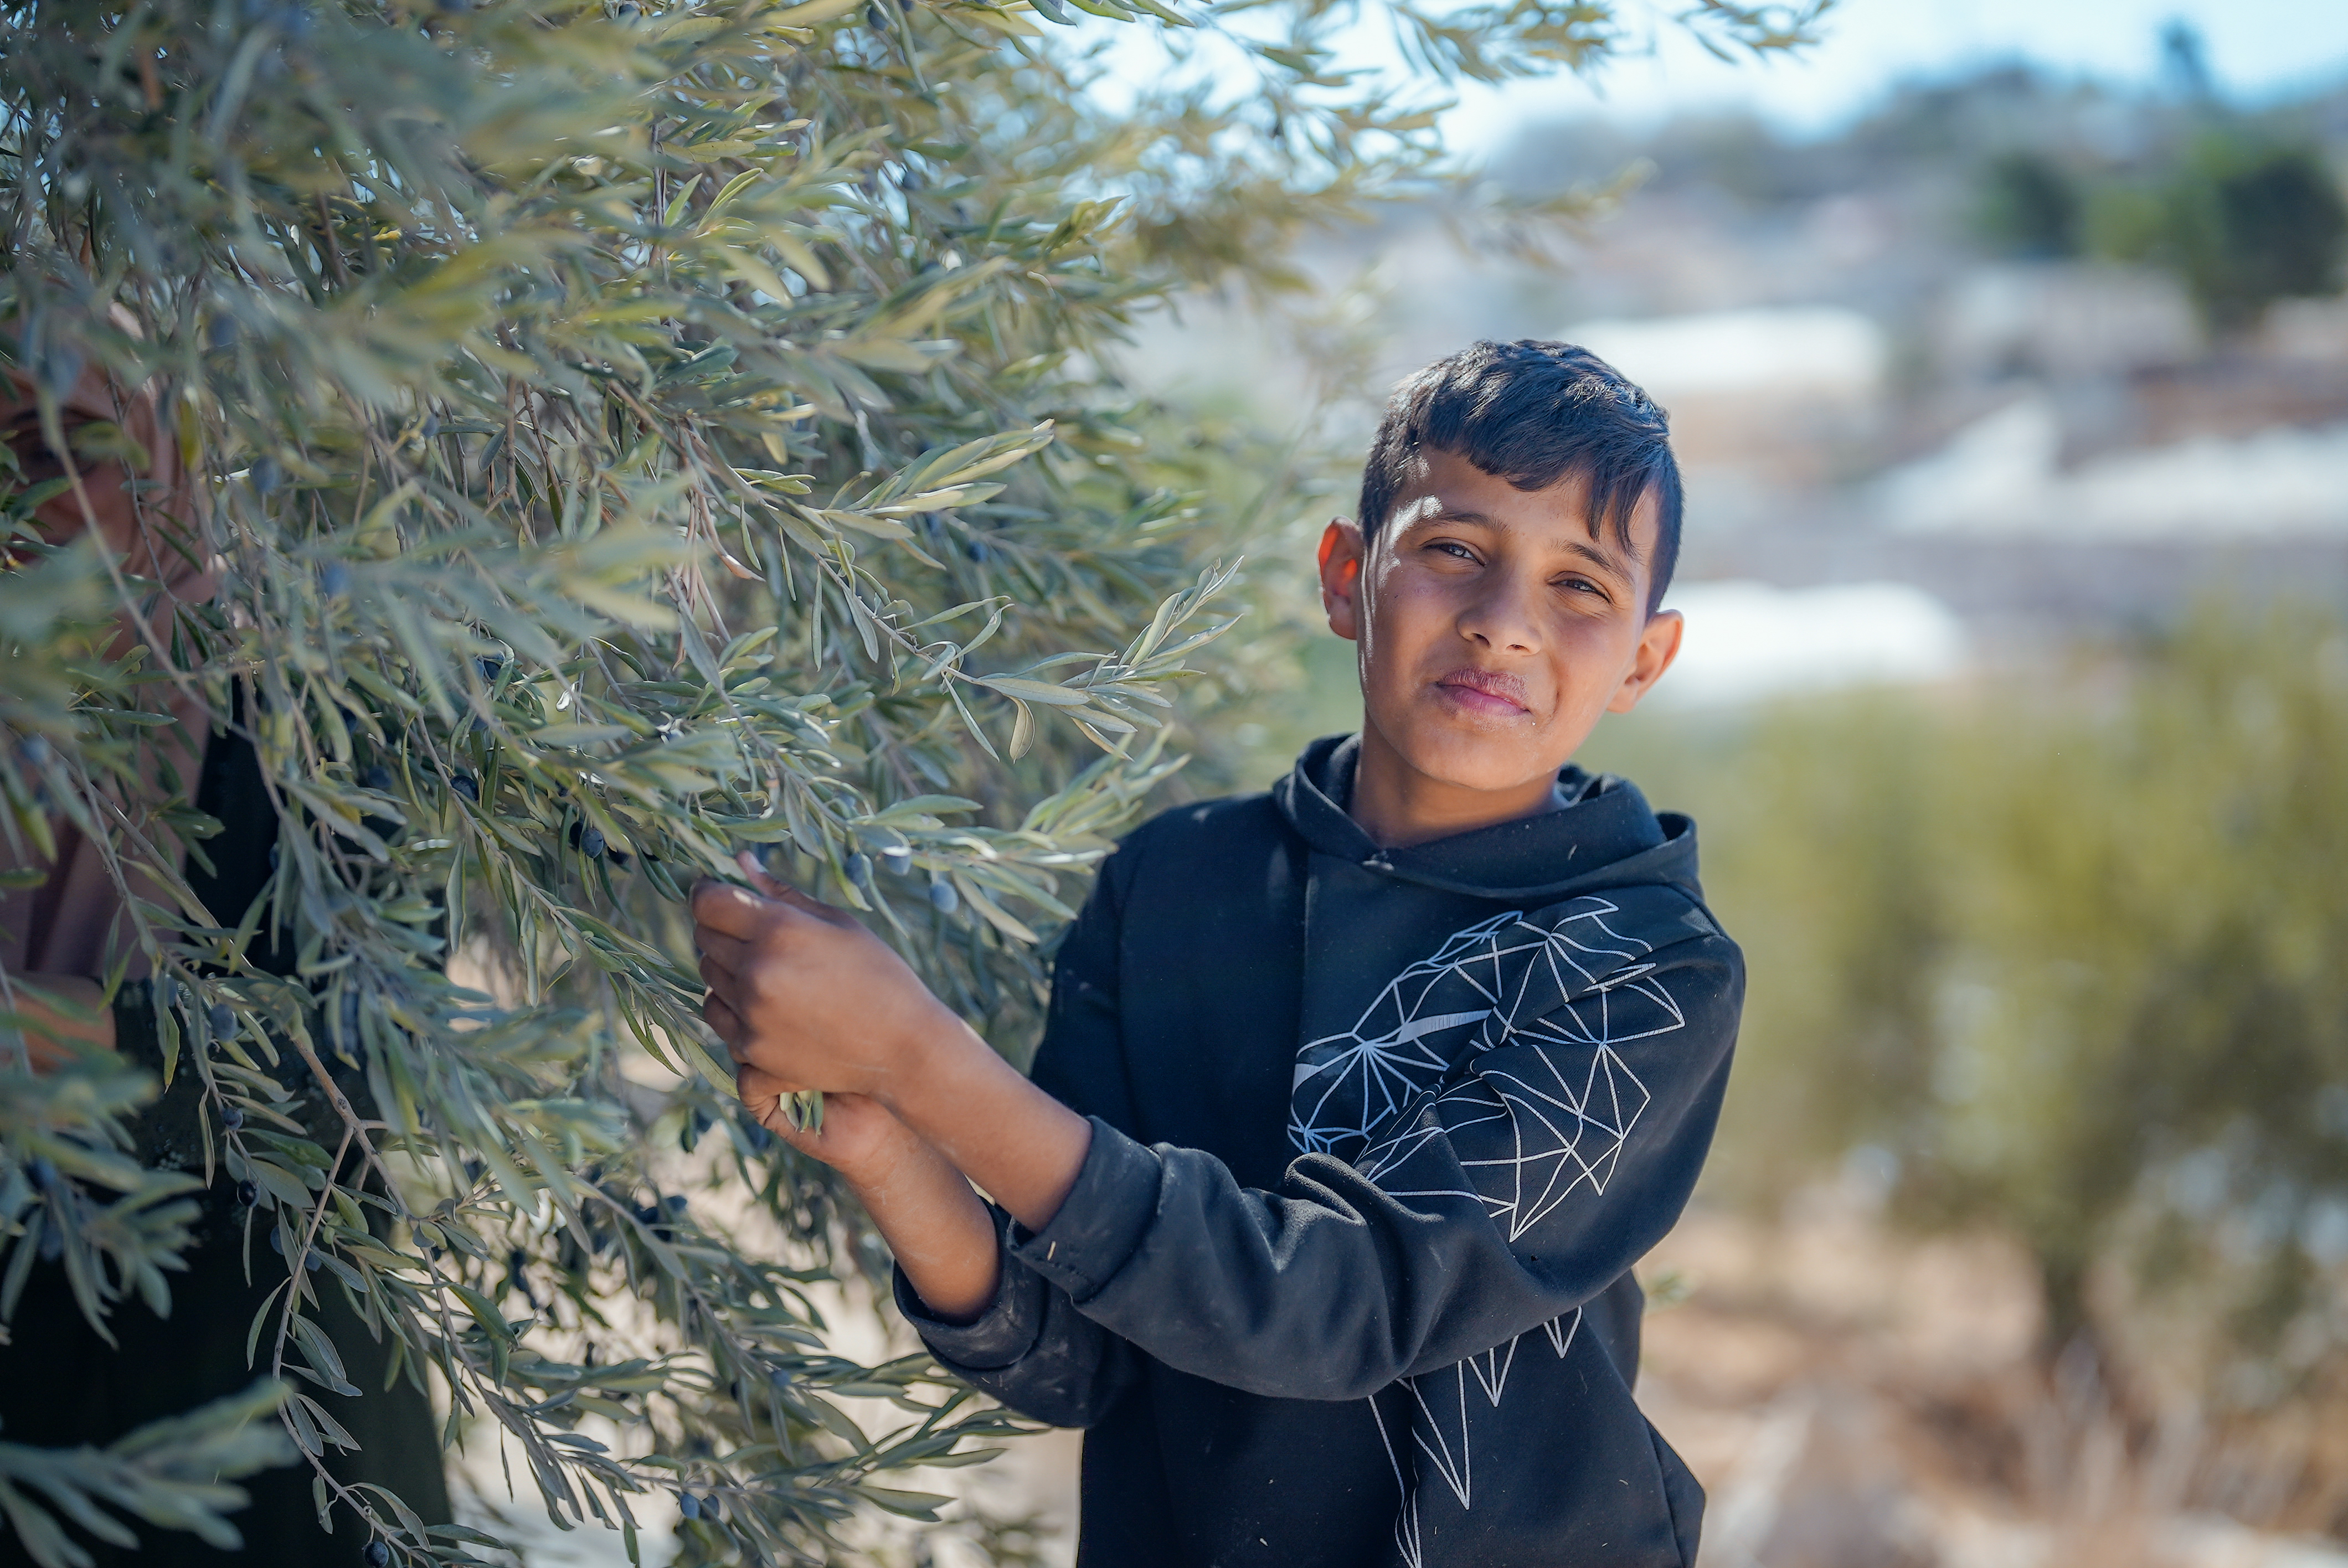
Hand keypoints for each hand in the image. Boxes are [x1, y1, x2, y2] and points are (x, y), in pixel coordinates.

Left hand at [697, 852, 1090, 1236]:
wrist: (901, 1048)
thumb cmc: (878, 975)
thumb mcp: (838, 924)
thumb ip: (782, 893)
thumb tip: (740, 861)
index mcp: (779, 931)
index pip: (709, 903)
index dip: (708, 894)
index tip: (716, 895)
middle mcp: (757, 971)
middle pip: (704, 939)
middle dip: (720, 929)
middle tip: (751, 933)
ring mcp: (751, 1015)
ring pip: (707, 979)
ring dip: (725, 969)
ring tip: (763, 969)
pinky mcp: (752, 1050)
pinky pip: (719, 1016)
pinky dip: (731, 1006)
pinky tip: (762, 1002)